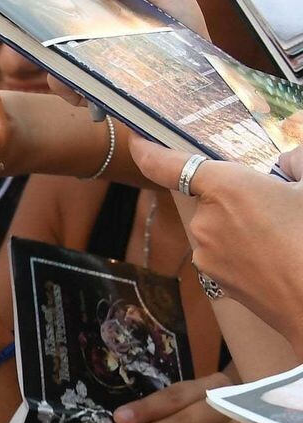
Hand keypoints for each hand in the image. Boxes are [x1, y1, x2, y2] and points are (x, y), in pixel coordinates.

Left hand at [129, 139, 302, 344]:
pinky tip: (276, 257)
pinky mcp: (215, 281)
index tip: (136, 141)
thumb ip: (297, 162)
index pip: (168, 164)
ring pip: (220, 227)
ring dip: (243, 226)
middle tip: (277, 205)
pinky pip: (225, 253)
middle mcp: (205, 221)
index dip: (148, 151)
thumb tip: (287, 163)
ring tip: (284, 236)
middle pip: (210, 198)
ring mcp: (206, 255)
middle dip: (238, 198)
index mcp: (226, 187)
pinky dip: (245, 251)